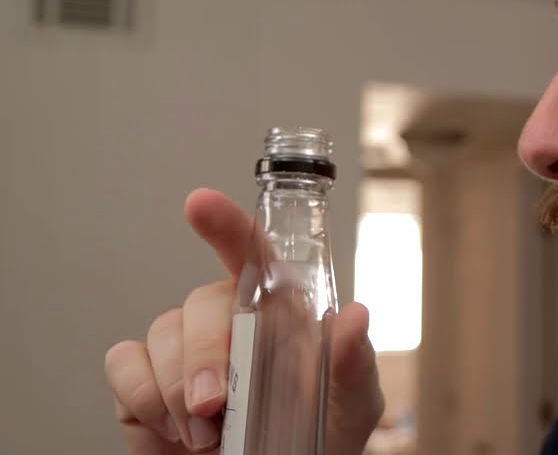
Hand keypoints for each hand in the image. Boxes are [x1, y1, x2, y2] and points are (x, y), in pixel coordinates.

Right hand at [104, 188, 384, 453]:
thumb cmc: (318, 435)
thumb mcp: (353, 403)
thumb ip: (354, 362)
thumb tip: (355, 317)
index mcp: (280, 311)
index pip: (252, 254)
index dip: (226, 225)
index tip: (200, 204)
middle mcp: (228, 320)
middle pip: (202, 303)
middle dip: (205, 355)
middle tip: (215, 406)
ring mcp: (182, 349)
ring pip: (162, 333)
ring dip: (178, 389)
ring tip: (207, 434)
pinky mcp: (142, 381)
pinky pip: (124, 364)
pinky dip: (143, 397)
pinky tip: (173, 428)